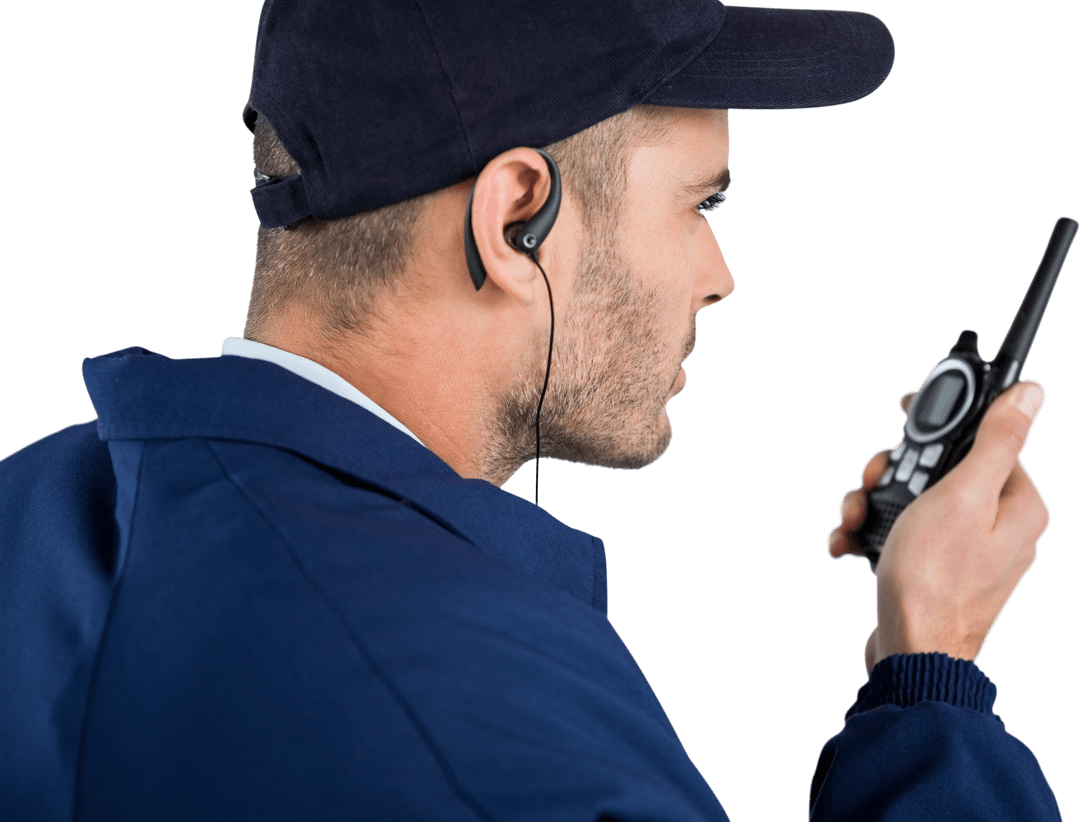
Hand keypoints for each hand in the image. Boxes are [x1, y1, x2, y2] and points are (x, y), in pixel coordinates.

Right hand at [827, 380, 1051, 675]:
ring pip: (912, 500)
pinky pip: (900, 533)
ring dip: (872, 503)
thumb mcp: (962, 495)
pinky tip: (849, 544)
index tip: (906, 415)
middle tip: (874, 482)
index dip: (940, 426)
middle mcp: (998, 526)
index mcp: (1017, 504)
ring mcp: (964, 551)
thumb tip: (1031, 393)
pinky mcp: (933, 570)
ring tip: (853, 520)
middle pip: (940, 469)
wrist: (910, 653)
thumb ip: (996, 440)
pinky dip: (871, 533)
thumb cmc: (935, 581)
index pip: (983, 438)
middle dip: (894, 473)